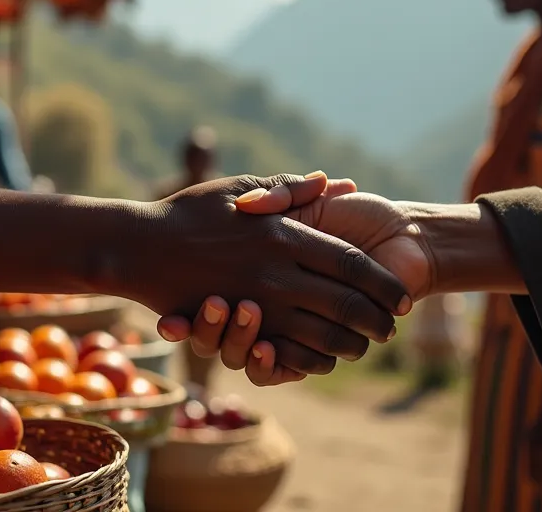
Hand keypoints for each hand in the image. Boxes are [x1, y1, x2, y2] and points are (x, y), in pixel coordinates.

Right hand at [127, 173, 409, 375]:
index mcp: (285, 235)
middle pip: (345, 303)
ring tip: (365, 344)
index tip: (403, 294)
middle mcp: (277, 273)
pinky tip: (325, 359)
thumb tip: (337, 182)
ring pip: (321, 334)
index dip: (382, 283)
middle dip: (376, 319)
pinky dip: (311, 360)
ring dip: (350, 343)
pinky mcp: (236, 329)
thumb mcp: (244, 188)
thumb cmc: (192, 211)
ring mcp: (258, 305)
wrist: (138, 245)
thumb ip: (292, 188)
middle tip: (393, 328)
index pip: (350, 263)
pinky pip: (285, 354)